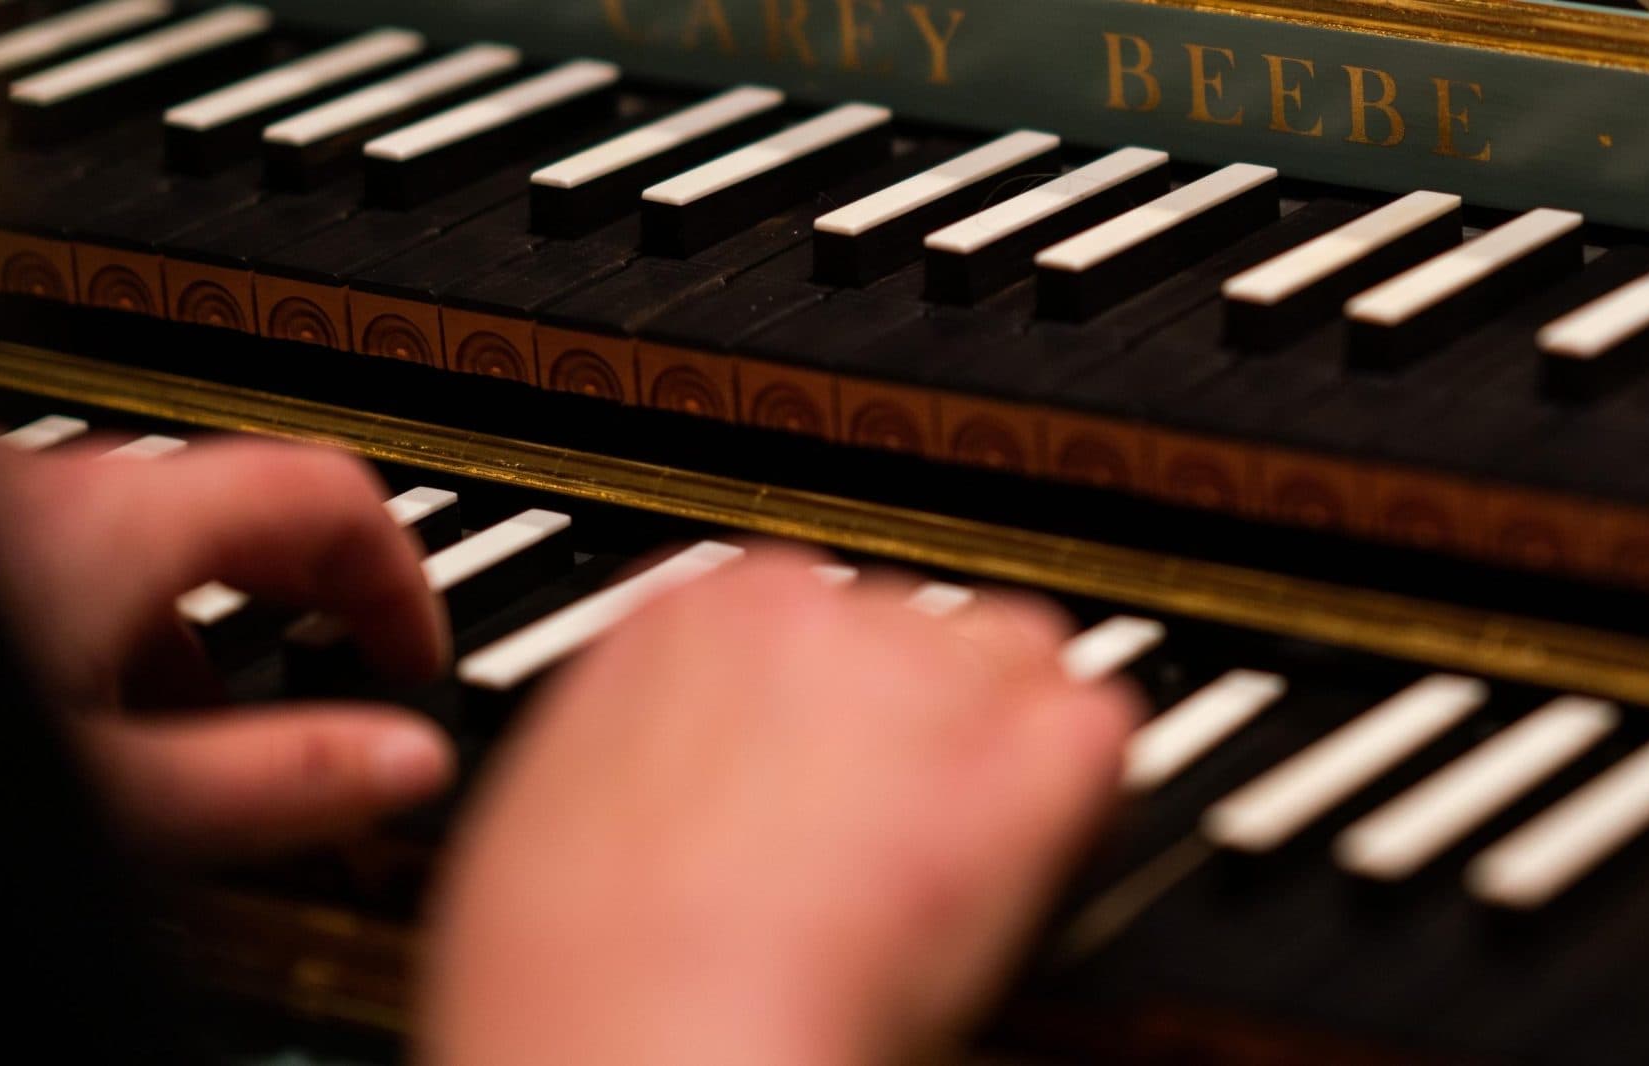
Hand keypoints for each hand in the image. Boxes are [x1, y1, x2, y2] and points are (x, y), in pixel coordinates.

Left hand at [0, 432, 453, 856]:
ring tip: (207, 718)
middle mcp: (45, 485)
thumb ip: (278, 777)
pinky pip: (59, 545)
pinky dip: (111, 608)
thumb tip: (411, 761)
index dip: (401, 577)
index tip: (416, 657)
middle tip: (344, 674)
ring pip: (141, 525)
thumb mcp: (122, 795)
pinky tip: (92, 705)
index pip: (330, 493)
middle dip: (309, 593)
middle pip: (240, 498)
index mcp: (117, 522)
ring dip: (203, 608)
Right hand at [424, 548, 1139, 1065]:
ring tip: (969, 845)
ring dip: (1009, 734)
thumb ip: (640, 747)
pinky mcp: (1018, 756)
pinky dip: (1087, 793)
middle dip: (921, 712)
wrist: (648, 1036)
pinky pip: (1095, 729)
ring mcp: (924, 674)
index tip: (824, 764)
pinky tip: (1040, 857)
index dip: (829, 696)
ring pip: (1021, 653)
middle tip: (897, 826)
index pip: (805, 602)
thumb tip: (673, 777)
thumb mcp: (553, 811)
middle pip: (919, 621)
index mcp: (688, 613)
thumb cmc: (573, 973)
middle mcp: (814, 612)